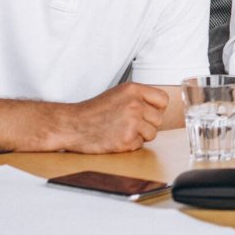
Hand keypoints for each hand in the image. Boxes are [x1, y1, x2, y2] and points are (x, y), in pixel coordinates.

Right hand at [52, 83, 168, 153]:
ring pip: (152, 133)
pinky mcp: (126, 139)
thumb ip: (139, 98)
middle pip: (158, 119)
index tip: (148, 113)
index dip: (157, 108)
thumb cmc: (93, 111)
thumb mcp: (118, 94)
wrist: (71, 125)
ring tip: (121, 130)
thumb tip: (159, 109)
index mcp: (133, 89)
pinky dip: (129, 145)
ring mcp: (131, 122)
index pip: (163, 99)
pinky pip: (140, 145)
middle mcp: (135, 104)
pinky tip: (115, 138)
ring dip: (139, 135)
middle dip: (146, 124)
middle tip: (128, 124)